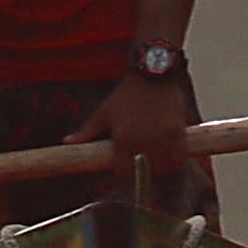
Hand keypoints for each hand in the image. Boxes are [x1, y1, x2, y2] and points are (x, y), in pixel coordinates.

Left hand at [90, 67, 201, 188]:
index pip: (124, 172)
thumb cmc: (126, 94)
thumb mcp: (104, 112)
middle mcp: (143, 141)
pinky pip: (180, 158)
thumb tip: (67, 142)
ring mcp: (162, 138)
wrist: (152, 73)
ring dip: (162, 170)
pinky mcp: (178, 133)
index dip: (125, 172)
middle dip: (145, 173)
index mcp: (122, 139)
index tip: (127, 167)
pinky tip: (172, 157)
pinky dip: (176, 162)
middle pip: (146, 174)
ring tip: (159, 163)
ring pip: (165, 169)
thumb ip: (86, 131)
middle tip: (145, 166)